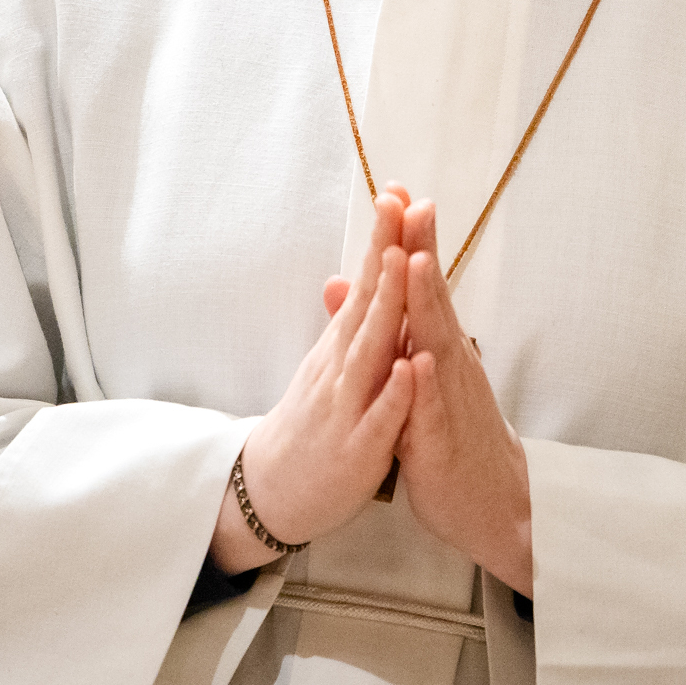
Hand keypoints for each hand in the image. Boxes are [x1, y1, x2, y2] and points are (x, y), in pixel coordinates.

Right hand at [212, 186, 415, 572]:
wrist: (272, 492)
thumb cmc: (311, 423)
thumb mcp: (327, 365)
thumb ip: (346, 322)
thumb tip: (353, 274)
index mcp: (341, 346)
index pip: (364, 283)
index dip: (381, 239)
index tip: (397, 192)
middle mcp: (340, 366)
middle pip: (366, 302)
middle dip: (386, 253)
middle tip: (399, 204)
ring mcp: (347, 406)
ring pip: (370, 352)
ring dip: (387, 308)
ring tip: (403, 264)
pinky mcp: (356, 449)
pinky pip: (379, 419)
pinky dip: (396, 394)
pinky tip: (412, 368)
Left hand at [394, 200, 533, 594]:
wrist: (490, 502)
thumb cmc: (447, 434)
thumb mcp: (409, 373)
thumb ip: (384, 327)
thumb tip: (344, 282)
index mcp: (436, 345)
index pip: (421, 284)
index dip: (408, 238)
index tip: (395, 191)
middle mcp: (448, 361)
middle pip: (434, 298)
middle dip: (420, 250)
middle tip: (412, 202)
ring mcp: (449, 398)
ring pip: (436, 344)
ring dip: (427, 304)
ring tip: (414, 262)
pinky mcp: (442, 440)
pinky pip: (435, 410)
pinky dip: (427, 384)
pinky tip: (420, 361)